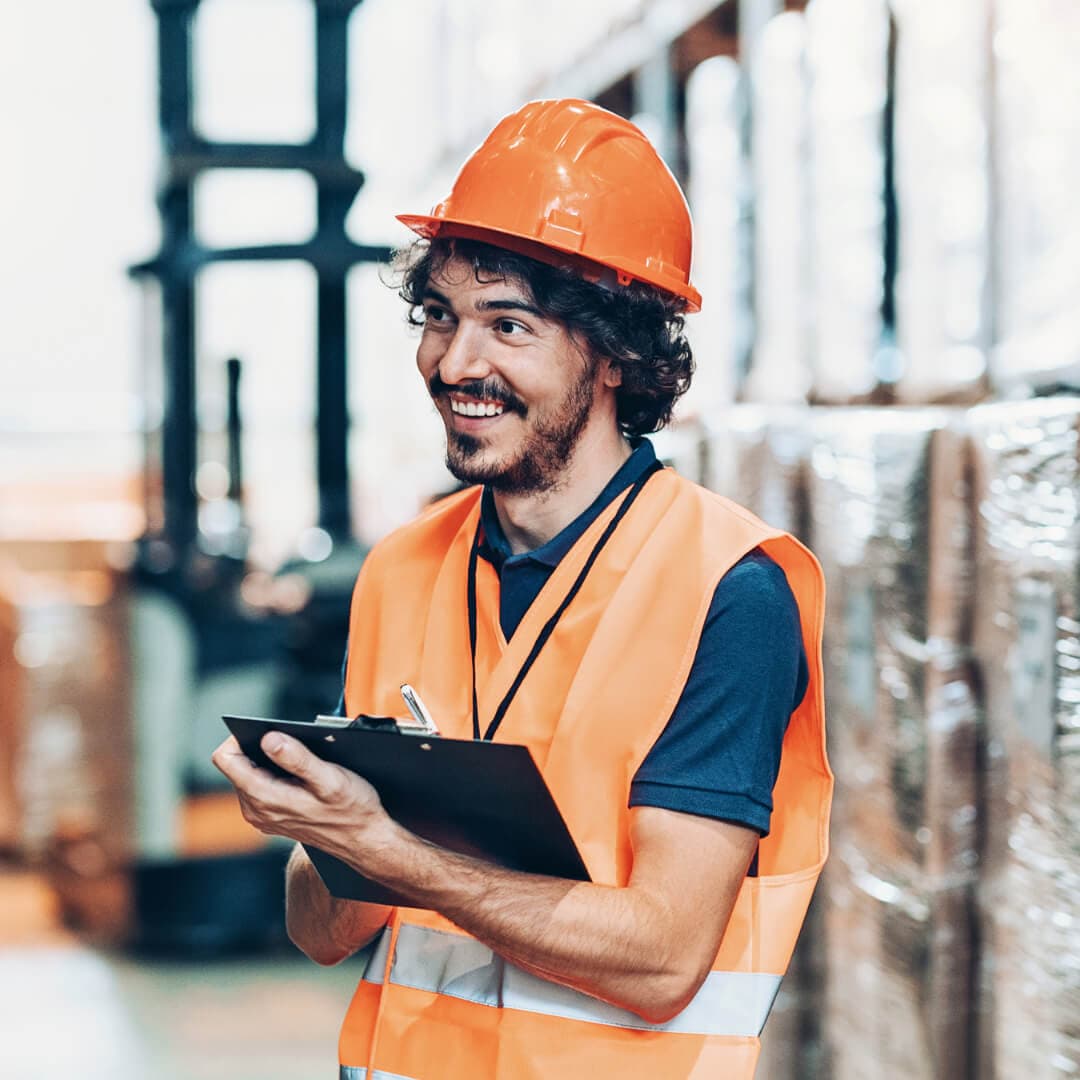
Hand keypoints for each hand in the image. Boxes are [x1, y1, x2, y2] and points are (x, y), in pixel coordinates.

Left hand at [211, 733, 392, 863]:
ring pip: (249, 775)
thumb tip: (268, 739)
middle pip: (237, 765)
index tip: (267, 732)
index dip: (241, 738)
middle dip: (261, 750)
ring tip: (303, 766)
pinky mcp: (272, 817)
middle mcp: (256, 810)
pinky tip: (303, 780)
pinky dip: (277, 776)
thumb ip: (297, 758)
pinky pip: (260, 787)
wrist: (363, 839)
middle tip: (295, 750)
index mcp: (264, 798)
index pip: (225, 759)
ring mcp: (263, 816)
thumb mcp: (330, 778)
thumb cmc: (351, 809)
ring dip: (271, 763)